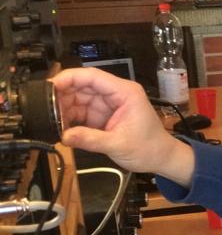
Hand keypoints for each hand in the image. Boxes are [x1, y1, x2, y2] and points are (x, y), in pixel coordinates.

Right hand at [51, 67, 193, 184]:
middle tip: (47, 108)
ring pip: (81, 99)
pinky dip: (72, 118)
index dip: (70, 78)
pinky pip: (83, 111)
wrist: (162, 158)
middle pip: (83, 86)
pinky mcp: (104, 115)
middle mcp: (116, 94)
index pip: (93, 76)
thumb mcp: (118, 144)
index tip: (51, 86)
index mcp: (124, 92)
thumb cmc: (149, 148)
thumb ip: (90, 139)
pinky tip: (62, 126)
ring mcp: (109, 104)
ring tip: (53, 120)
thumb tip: (65, 136)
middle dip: (64, 95)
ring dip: (66, 108)